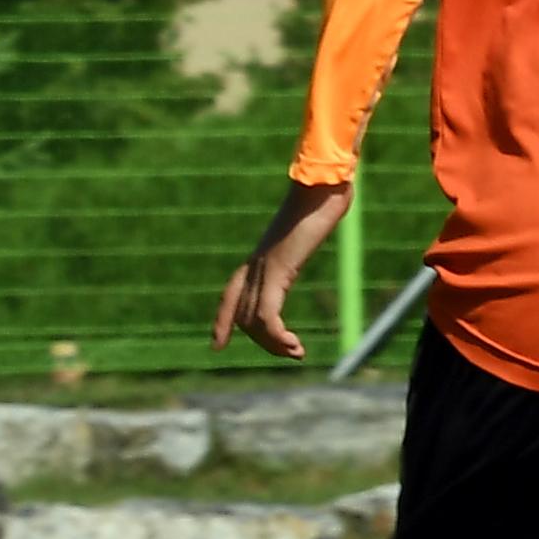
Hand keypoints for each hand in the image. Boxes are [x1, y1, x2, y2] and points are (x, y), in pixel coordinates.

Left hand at [211, 180, 352, 360]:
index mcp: (258, 257)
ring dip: (273, 344)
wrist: (321, 185)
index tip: (217, 346)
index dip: (221, 322)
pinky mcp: (276, 270)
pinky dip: (276, 335)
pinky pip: (266, 313)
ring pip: (252, 320)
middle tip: (292, 353)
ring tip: (296, 352)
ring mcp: (263, 268)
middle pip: (241, 316)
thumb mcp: (307, 228)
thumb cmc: (320, 200)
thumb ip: (303, 238)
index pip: (228, 296)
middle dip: (263, 342)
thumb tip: (318, 226)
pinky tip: (293, 344)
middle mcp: (254, 265)